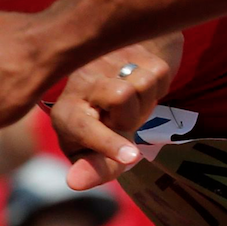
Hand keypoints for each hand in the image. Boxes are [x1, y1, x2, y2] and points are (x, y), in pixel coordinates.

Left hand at [50, 44, 170, 187]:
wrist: (112, 78)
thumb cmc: (102, 125)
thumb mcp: (96, 151)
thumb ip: (94, 169)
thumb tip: (75, 182)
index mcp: (66, 114)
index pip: (84, 125)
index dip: (107, 143)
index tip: (131, 157)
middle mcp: (79, 80)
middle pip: (122, 97)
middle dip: (133, 115)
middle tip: (122, 119)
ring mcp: (103, 57)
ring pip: (144, 83)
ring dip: (145, 100)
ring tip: (129, 101)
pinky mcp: (127, 43)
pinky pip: (160, 72)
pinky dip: (156, 85)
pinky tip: (137, 83)